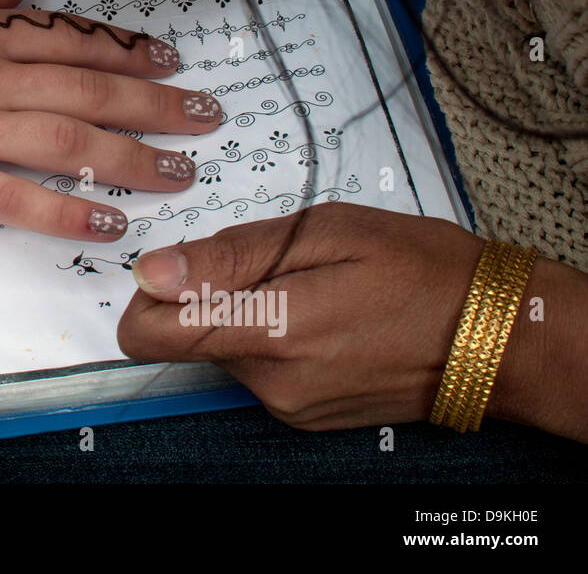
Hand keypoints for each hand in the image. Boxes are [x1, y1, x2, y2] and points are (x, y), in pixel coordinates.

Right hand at [0, 0, 221, 240]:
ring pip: (70, 141)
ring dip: (135, 157)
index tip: (171, 61)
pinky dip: (69, 210)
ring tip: (183, 172)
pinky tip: (110, 221)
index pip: (72, 40)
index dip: (130, 51)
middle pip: (91, 89)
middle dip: (158, 104)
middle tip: (207, 117)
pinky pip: (18, 198)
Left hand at [119, 202, 485, 429]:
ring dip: (246, 312)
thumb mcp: (323, 233)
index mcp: (268, 332)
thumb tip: (156, 270)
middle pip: (188, 335)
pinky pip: (259, 368)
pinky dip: (273, 335)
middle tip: (272, 261)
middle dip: (211, 292)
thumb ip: (230, 256)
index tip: (177, 266)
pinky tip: (322, 312)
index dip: (147, 296)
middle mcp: (270, 382)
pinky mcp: (305, 414)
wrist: (499, 336)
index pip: (149, 333)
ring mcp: (288, 405)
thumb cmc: (422, 272)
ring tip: (309, 283)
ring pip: (225, 348)